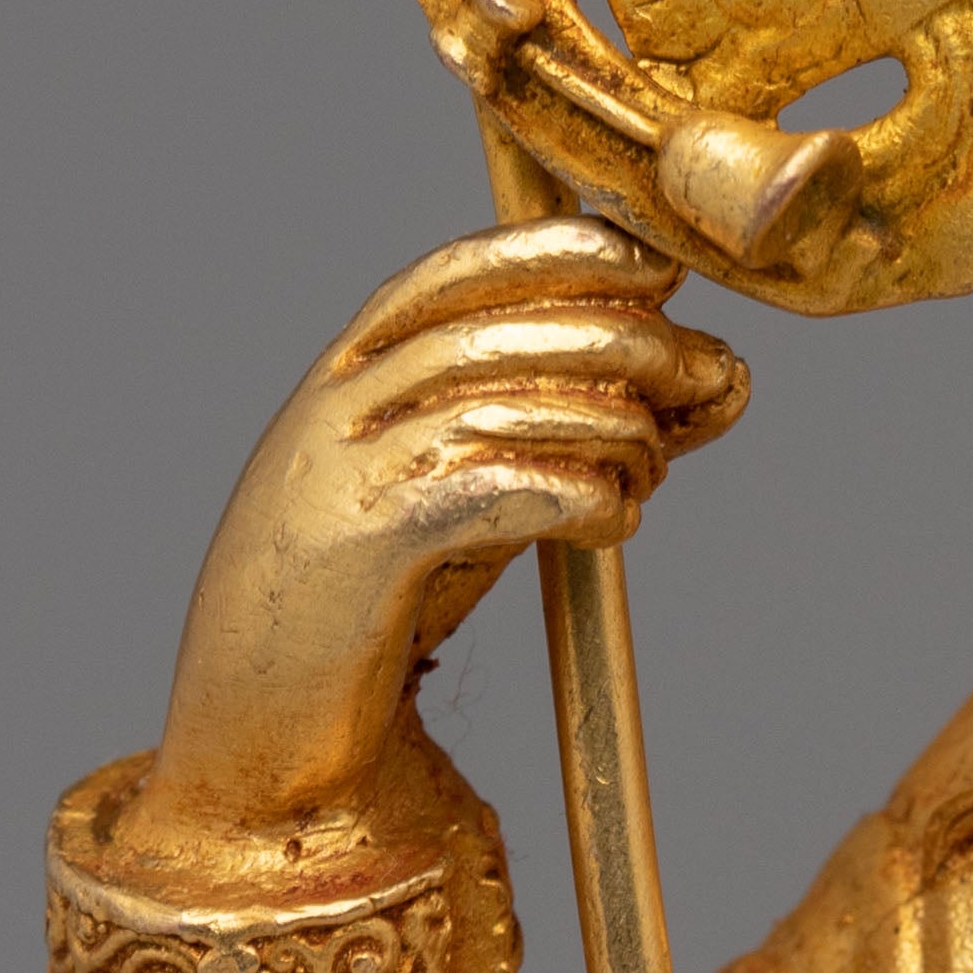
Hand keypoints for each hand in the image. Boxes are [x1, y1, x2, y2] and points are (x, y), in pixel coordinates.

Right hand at [136, 218, 748, 842]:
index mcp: (357, 362)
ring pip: (509, 401)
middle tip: (703, 380)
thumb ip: (569, 422)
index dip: (568, 251)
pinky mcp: (364, 547)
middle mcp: (345, 396)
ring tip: (645, 476)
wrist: (250, 720)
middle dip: (626, 341)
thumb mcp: (473, 481)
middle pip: (506, 327)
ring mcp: (347, 466)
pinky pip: (495, 487)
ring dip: (614, 430)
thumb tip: (723, 375)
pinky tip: (613, 520)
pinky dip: (579, 494)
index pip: (465, 267)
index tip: (664, 265)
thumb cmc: (379, 590)